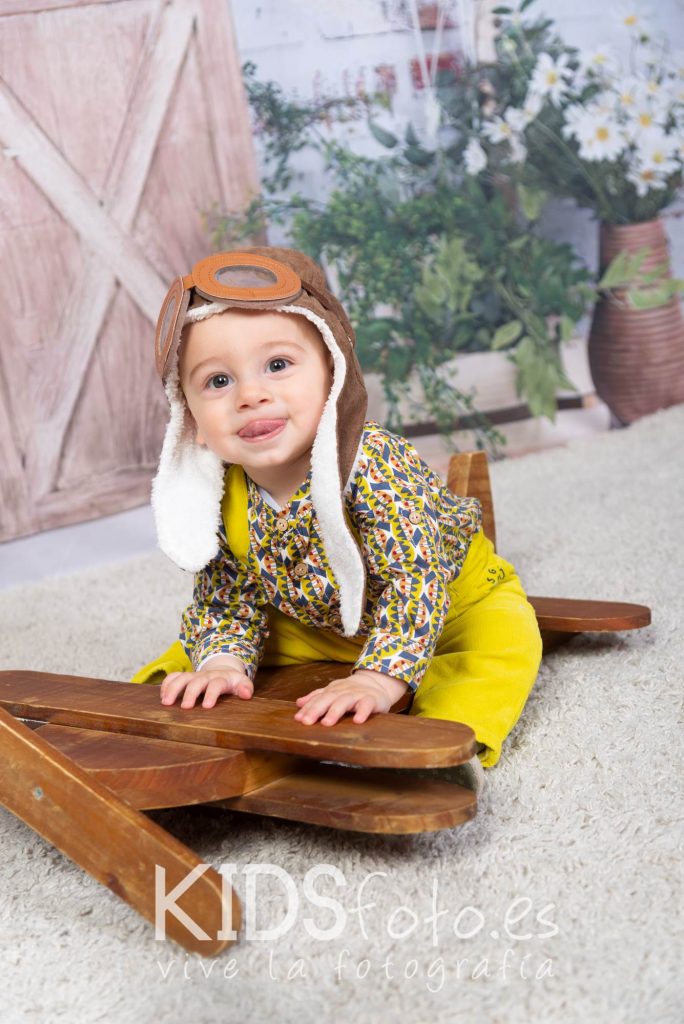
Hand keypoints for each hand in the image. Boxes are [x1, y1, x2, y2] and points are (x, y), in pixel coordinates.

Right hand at [160, 656, 252, 708]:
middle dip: (190, 693)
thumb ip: (245, 688)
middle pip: (197, 681)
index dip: (212, 694)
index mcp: (221, 678)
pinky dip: (166, 684)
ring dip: (172, 689)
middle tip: (185, 707)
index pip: (217, 684)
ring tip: (166, 703)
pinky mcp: (185, 676)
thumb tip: (247, 694)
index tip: (207, 706)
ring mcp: (194, 675)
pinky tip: (162, 696)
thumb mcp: (242, 683)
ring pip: (181, 678)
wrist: (224, 670)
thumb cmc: (233, 682)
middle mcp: (206, 676)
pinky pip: (173, 676)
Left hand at [293, 669, 407, 726]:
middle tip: (307, 721)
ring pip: (345, 701)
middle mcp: (343, 691)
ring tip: (327, 722)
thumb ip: (317, 697)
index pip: (318, 698)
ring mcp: (358, 695)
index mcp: (333, 690)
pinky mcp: (372, 700)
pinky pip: (367, 705)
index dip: (308, 708)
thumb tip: (298, 703)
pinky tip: (357, 721)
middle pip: (328, 699)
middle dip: (317, 709)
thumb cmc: (352, 691)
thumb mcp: (333, 692)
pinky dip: (362, 712)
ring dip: (335, 711)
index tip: (299, 719)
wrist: (377, 682)